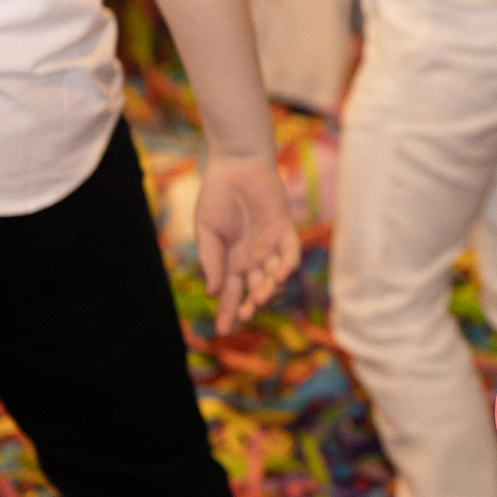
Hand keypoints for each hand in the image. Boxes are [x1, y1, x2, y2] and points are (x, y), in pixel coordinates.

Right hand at [194, 151, 300, 334]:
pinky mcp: (285, 230)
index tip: (221, 332)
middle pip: (255, 290)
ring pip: (274, 277)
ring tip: (257, 300)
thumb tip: (212, 292)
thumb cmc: (217, 197)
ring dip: (267, 290)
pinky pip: (290, 253)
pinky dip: (286, 265)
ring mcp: (270, 246)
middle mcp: (253, 259)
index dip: (226, 312)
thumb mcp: (206, 232)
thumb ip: (210, 261)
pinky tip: (279, 275)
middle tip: (243, 316)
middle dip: (249, 306)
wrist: (235, 165)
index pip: (230, 294)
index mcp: (232, 262)